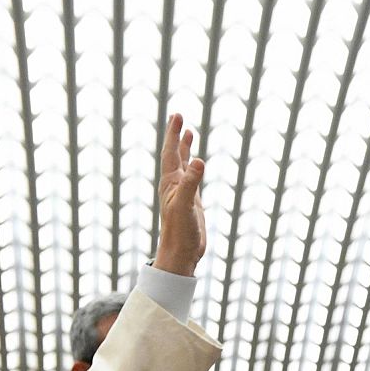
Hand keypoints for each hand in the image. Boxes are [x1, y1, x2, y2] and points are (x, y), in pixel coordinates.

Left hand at [154, 113, 205, 274]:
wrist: (181, 255)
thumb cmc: (180, 232)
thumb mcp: (186, 205)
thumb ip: (191, 182)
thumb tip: (199, 161)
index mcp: (170, 183)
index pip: (170, 152)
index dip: (173, 134)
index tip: (178, 116)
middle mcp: (174, 186)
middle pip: (174, 155)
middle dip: (177, 136)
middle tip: (179, 117)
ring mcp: (182, 194)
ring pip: (183, 166)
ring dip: (185, 150)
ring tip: (189, 135)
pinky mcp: (191, 204)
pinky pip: (192, 179)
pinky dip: (195, 168)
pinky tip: (197, 166)